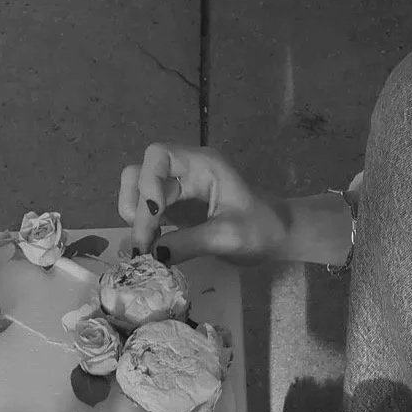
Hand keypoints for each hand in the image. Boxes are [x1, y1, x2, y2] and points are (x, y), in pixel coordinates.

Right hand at [117, 143, 286, 265]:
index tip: (156, 216)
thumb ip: (188, 243)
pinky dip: (141, 227)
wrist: (277, 236)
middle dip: (137, 207)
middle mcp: (185, 170)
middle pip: (139, 174)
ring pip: (136, 190)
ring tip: (146, 245)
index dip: (148, 182)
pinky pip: (145, 210)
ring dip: (134, 217)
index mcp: (203, 164)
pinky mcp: (173, 206)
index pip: (159, 155)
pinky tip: (152, 246)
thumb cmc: (261, 229)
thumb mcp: (227, 237)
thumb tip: (151, 255)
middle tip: (144, 242)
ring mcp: (177, 188)